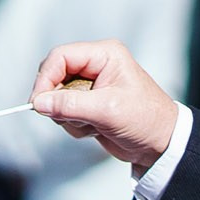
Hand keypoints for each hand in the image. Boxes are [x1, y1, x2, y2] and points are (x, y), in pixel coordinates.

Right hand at [28, 41, 177, 170]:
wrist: (161, 144)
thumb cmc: (146, 119)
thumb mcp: (107, 111)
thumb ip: (70, 105)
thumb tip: (39, 103)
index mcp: (104, 54)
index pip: (60, 57)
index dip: (45, 79)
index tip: (38, 103)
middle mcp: (96, 65)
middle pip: (54, 77)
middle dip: (59, 102)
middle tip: (73, 118)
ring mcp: (91, 86)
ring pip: (56, 98)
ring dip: (69, 117)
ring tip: (94, 125)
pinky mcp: (88, 105)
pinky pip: (64, 113)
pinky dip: (75, 126)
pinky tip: (95, 130)